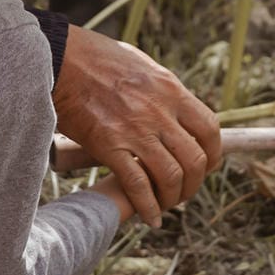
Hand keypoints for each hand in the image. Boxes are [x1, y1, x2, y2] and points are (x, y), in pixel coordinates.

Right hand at [53, 26, 219, 227]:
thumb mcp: (142, 64)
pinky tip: (149, 217)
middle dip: (194, 183)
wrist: (60, 58)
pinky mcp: (109, 145)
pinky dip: (148, 207)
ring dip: (173, 198)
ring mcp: (135, 129)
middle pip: (196, 159)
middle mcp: (159, 111)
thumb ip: (161, 89)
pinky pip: (138, 185)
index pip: (209, 129)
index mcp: (170, 89)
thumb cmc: (95, 57)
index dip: (213, 154)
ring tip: (165, 204)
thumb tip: (173, 106)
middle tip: (184, 191)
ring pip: (171, 176)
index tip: (206, 166)